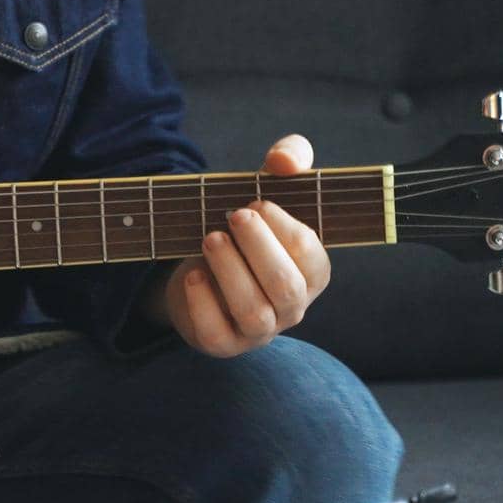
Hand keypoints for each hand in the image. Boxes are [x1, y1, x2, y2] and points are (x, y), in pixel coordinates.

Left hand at [147, 135, 331, 356]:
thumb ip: (289, 159)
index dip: (285, 227)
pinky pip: (216, 333)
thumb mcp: (268, 191)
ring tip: (210, 238)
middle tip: (234, 216)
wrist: (198, 275)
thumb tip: (284, 159)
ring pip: (254, 313)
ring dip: (230, 272)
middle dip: (259, 248)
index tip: (256, 203)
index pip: (311, 255)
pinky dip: (202, 303)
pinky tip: (192, 274)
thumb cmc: (243, 233)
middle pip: (285, 286)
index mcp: (310, 273)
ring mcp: (258, 331)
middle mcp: (291, 307)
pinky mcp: (223, 343)